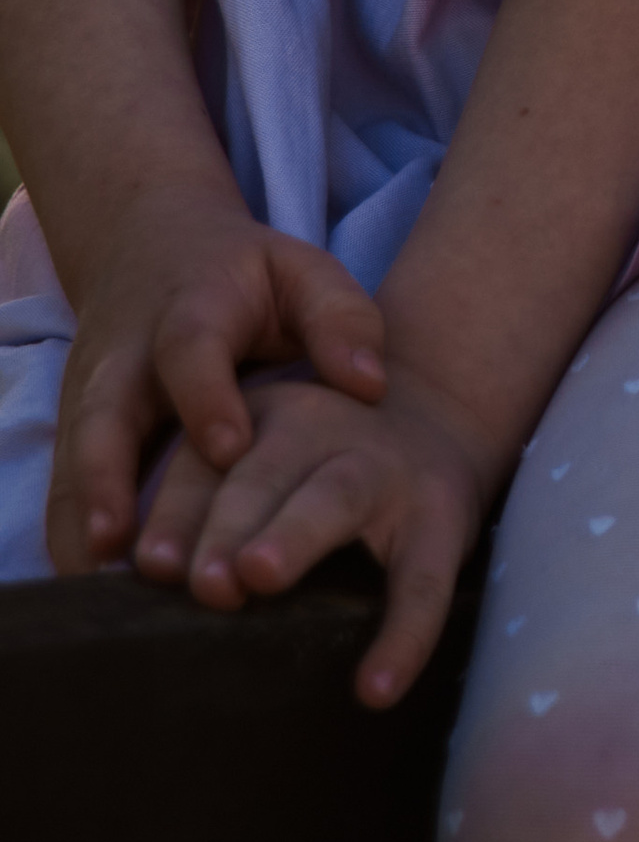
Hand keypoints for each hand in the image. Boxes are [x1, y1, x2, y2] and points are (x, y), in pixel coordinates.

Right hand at [48, 185, 386, 574]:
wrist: (151, 249)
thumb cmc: (248, 276)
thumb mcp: (302, 272)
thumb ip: (341, 318)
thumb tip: (371, 384)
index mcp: (193, 311)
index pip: (190, 352)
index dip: (206, 399)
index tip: (231, 451)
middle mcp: (127, 358)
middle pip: (103, 416)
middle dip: (110, 480)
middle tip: (127, 542)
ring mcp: (91, 397)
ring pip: (73, 464)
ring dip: (84, 524)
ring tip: (105, 590)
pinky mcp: (77, 432)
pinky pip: (64, 490)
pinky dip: (73, 538)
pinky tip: (97, 593)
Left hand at [134, 365, 502, 708]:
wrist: (435, 421)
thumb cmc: (314, 465)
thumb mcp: (257, 461)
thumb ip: (200, 506)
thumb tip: (126, 577)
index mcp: (260, 420)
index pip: (202, 464)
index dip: (174, 513)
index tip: (148, 567)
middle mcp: (320, 428)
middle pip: (263, 472)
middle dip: (229, 524)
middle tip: (204, 582)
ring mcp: (384, 467)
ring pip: (337, 497)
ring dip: (294, 534)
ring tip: (260, 576)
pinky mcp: (440, 516)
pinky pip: (423, 580)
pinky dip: (404, 634)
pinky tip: (377, 688)